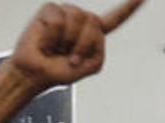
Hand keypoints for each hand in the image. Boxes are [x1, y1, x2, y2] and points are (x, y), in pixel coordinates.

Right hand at [9, 0, 142, 89]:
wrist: (34, 74)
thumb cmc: (58, 71)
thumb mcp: (90, 66)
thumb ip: (100, 49)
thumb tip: (91, 31)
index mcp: (95, 33)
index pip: (116, 18)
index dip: (130, 7)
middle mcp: (82, 20)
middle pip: (94, 22)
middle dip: (82, 44)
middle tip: (69, 56)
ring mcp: (66, 13)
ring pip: (76, 19)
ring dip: (66, 41)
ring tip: (57, 49)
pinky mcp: (50, 10)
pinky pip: (58, 20)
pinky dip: (52, 36)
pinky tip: (47, 43)